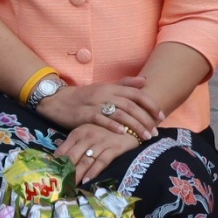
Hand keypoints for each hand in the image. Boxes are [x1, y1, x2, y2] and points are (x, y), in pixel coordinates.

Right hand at [37, 77, 162, 140]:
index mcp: (110, 87)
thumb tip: (145, 81)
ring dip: (135, 126)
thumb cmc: (83, 96)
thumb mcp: (104, 87)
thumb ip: (124, 84)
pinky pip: (101, 119)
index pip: (136, 93)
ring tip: (144, 137)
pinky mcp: (83, 114)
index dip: (150, 104)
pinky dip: (113, 126)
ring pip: (119, 113)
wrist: (56, 100)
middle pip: (130, 105)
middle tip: (155, 132)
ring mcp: (93, 103)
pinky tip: (122, 134)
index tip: (161, 116)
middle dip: (146, 119)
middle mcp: (104, 93)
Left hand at [57, 121, 138, 184]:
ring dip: (77, 174)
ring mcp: (101, 142)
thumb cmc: (105, 131)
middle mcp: (87, 136)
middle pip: (72, 157)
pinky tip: (87, 181)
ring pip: (85, 161)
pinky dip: (93, 172)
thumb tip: (59, 158)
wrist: (130, 125)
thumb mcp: (87, 133)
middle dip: (65, 172)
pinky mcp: (114, 148)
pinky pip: (101, 162)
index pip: (63, 151)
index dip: (56, 164)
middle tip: (59, 184)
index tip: (51, 175)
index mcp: (77, 133)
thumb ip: (75, 144)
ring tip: (70, 185)